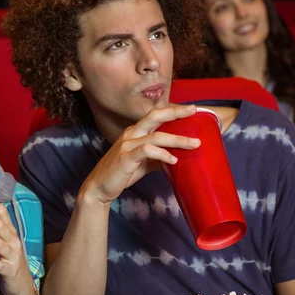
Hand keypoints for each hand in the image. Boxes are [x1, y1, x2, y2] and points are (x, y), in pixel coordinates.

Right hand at [80, 104, 200, 205]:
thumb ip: (158, 157)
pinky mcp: (126, 157)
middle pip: (154, 116)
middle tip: (193, 110)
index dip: (172, 110)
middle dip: (174, 112)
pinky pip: (147, 151)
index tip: (191, 108)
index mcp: (135, 132)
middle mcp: (131, 133)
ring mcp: (127, 144)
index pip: (155, 116)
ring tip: (194, 144)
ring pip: (156, 136)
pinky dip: (162, 154)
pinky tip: (173, 161)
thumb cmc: (122, 172)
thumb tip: (178, 157)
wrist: (100, 186)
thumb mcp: (143, 162)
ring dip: (177, 139)